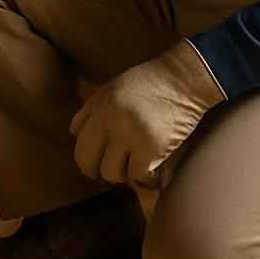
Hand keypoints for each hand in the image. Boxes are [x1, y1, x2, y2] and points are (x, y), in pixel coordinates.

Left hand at [70, 39, 225, 186]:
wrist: (184, 79)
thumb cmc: (149, 84)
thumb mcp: (112, 88)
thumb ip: (91, 109)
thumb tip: (74, 133)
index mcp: (99, 107)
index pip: (78, 143)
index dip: (87, 158)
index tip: (98, 161)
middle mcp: (110, 122)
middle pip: (88, 162)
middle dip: (97, 171)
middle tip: (112, 171)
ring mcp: (130, 136)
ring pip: (112, 173)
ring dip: (124, 174)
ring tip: (136, 166)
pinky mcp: (152, 148)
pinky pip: (138, 176)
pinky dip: (145, 178)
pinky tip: (152, 172)